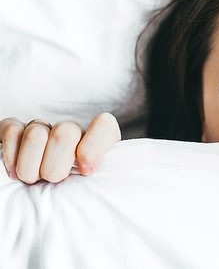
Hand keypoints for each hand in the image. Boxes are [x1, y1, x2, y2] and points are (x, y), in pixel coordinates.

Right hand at [0, 112, 120, 184]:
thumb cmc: (70, 194)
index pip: (104, 125)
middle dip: (55, 166)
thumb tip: (88, 173)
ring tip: (33, 179)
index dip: (93, 147)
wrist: (35, 196)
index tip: (85, 171)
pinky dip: (11, 156)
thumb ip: (97, 181)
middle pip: (65, 133)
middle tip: (53, 181)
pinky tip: (15, 172)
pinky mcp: (16, 130)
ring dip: (31, 166)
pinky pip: (12, 131)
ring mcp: (43, 128)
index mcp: (96, 142)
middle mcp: (70, 130)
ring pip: (36, 134)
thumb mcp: (90, 189)